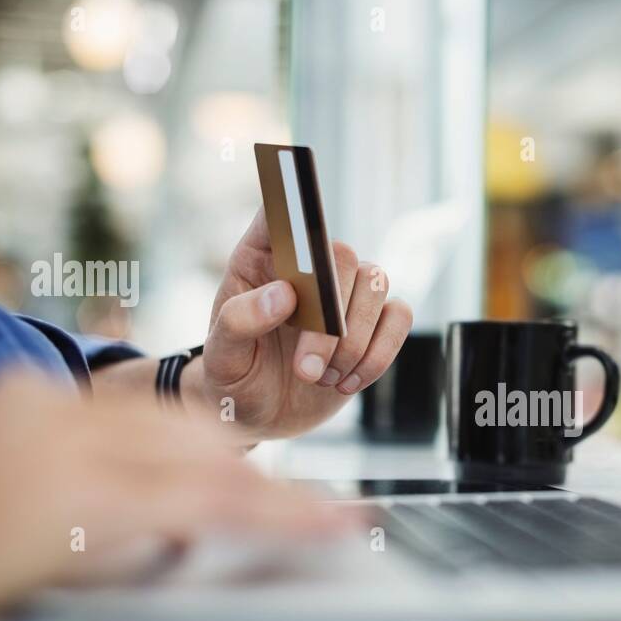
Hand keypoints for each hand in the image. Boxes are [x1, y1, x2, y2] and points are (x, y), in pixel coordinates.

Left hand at [0, 371, 359, 620]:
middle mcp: (62, 430)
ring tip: (241, 490)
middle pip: (206, 443)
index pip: (215, 498)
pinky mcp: (22, 389)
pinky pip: (119, 404)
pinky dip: (155, 435)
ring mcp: (40, 401)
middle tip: (307, 510)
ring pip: (170, 415)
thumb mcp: (53, 591)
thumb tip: (189, 533)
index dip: (291, 512)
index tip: (345, 519)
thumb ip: (138, 549)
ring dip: (212, 452)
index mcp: (75, 494)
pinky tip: (162, 462)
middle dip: (261, 480)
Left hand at [189, 209, 412, 440]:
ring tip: (321, 378)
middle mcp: (309, 265)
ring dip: (353, 343)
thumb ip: (239, 322)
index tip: (300, 240)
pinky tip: (347, 381)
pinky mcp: (374, 322)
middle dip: (331, 319)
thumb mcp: (221, 356)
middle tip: (306, 369)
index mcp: (261, 258)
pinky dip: (378, 355)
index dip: (295, 206)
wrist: (262, 414)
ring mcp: (345, 291)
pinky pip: (399, 317)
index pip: (282, 212)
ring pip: (376, 283)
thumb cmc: (234, 377)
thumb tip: (283, 295)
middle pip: (341, 255)